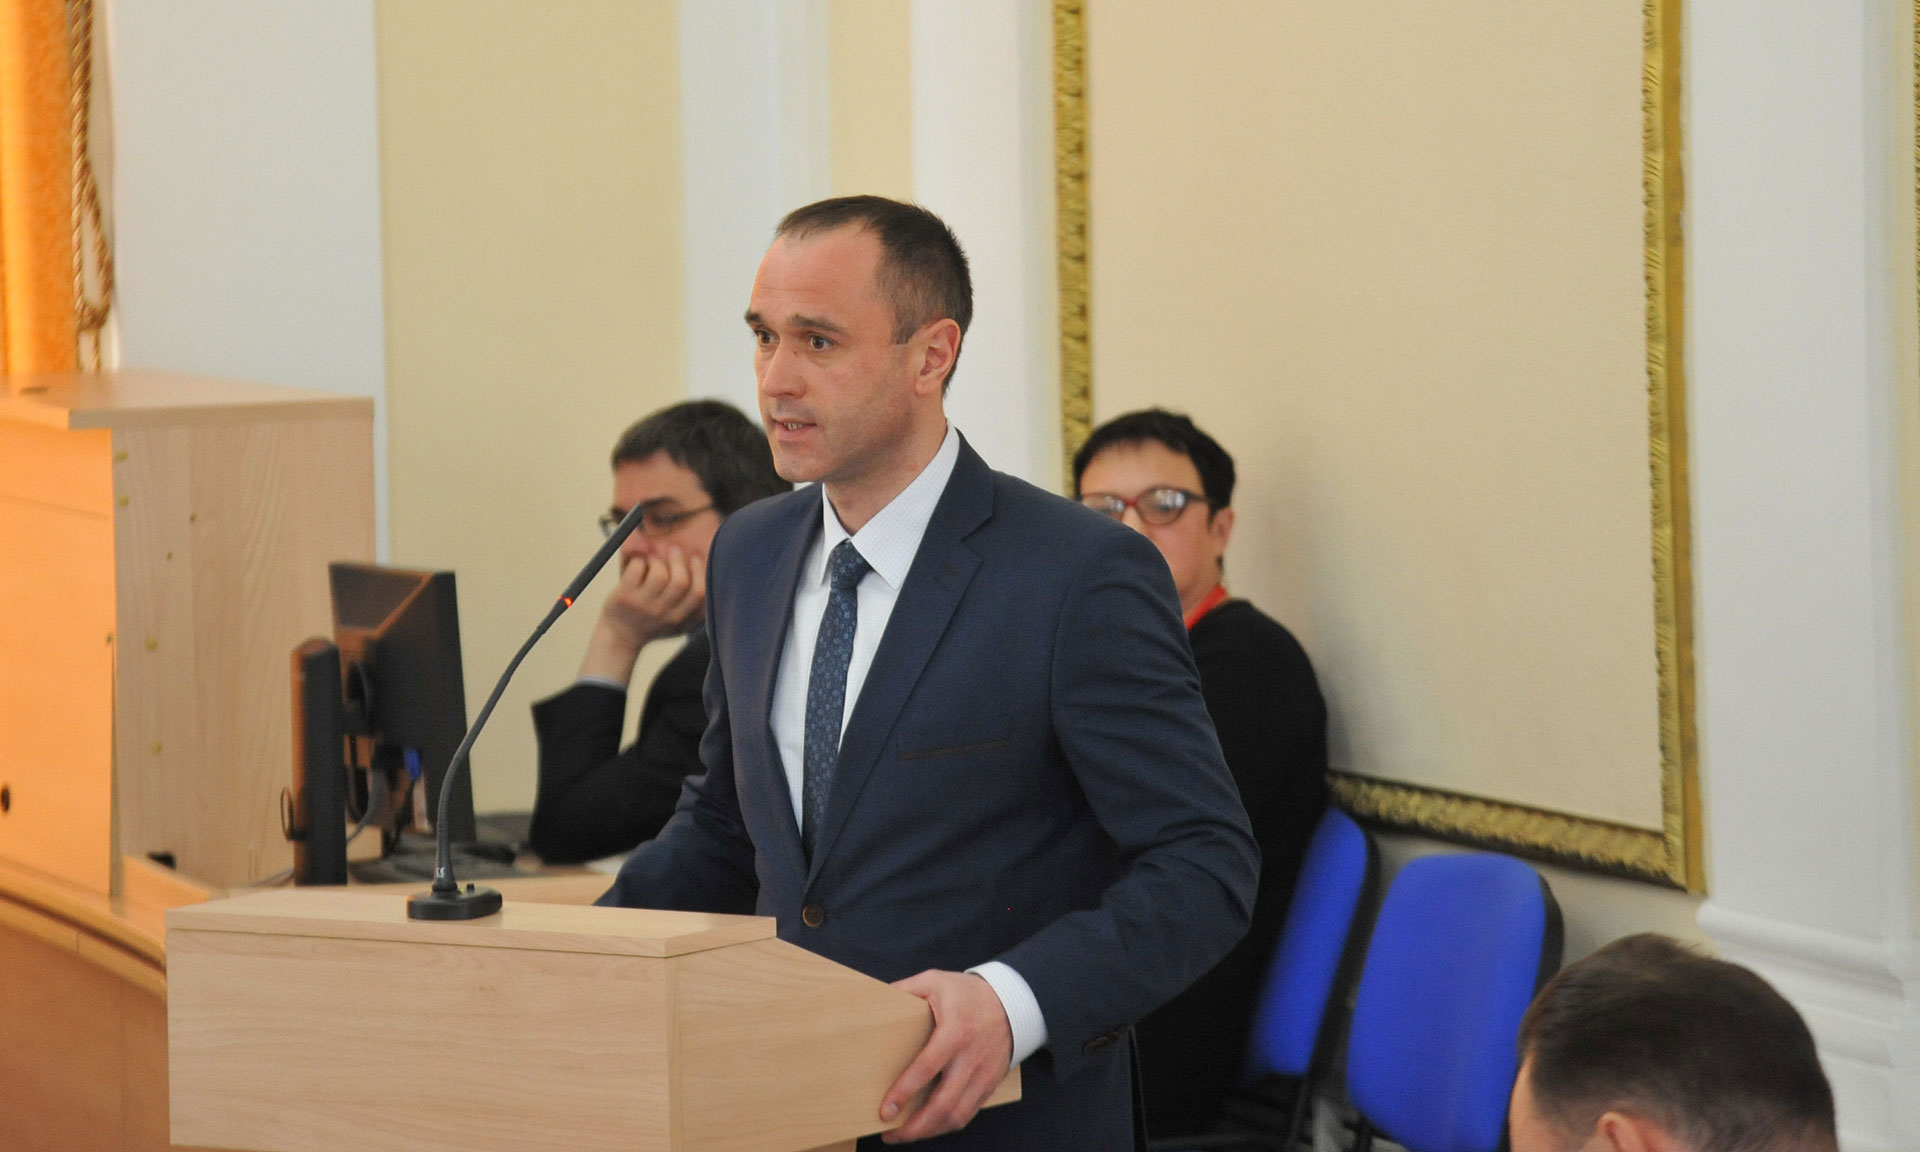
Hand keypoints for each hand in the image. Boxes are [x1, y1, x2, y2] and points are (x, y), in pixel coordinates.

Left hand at [576, 548, 705, 682]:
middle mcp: (663, 615)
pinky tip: (637, 565)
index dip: (699, 572)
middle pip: (680, 582)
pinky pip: (637, 569)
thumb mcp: (675, 620)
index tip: (694, 559)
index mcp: (681, 620)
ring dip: (657, 561)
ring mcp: (643, 607)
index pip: (699, 593)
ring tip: (652, 560)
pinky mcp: (624, 598)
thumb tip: (699, 562)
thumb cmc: (651, 622)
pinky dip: (638, 561)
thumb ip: (690, 602)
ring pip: (659, 575)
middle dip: (678, 560)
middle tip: (674, 551)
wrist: (619, 637)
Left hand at [879, 970, 1012, 1142]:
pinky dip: (947, 1124)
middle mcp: (971, 1058)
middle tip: (890, 1133)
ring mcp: (983, 1074)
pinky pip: (968, 1113)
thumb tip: (876, 999)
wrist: (1012, 1003)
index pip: (927, 1068)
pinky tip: (928, 1126)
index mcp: (955, 1031)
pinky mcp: (989, 1084)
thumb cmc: (968, 993)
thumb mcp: (935, 981)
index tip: (886, 1110)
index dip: (905, 1092)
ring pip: (957, 1115)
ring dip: (929, 1131)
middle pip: (944, 1103)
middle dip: (915, 1126)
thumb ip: (906, 989)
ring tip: (905, 1134)